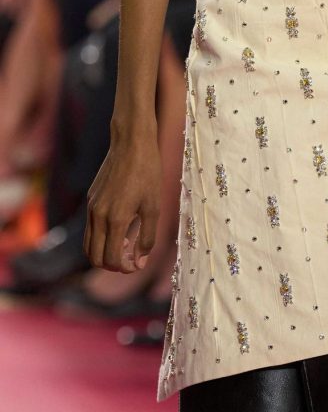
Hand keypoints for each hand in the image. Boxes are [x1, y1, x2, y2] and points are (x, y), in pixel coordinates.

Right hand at [84, 130, 160, 272]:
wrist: (131, 143)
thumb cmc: (148, 172)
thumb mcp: (153, 206)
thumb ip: (147, 237)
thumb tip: (140, 262)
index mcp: (115, 219)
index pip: (111, 259)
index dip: (125, 268)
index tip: (139, 263)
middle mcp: (98, 215)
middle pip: (95, 257)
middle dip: (112, 264)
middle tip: (132, 258)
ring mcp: (91, 207)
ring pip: (89, 245)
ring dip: (104, 252)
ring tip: (127, 244)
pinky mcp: (90, 199)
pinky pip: (91, 228)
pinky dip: (102, 237)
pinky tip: (122, 228)